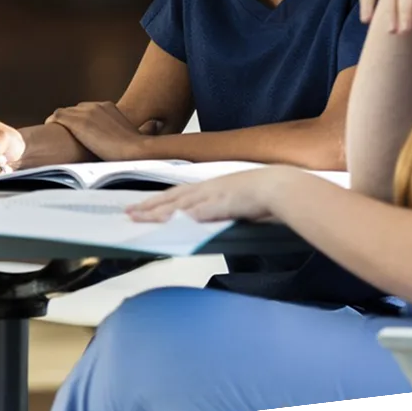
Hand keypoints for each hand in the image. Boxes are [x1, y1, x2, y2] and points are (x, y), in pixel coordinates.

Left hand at [44, 101, 158, 161]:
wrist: (135, 150)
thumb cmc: (138, 147)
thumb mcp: (138, 133)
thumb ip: (141, 128)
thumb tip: (157, 125)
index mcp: (109, 107)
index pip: (87, 109)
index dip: (80, 121)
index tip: (78, 134)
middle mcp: (96, 106)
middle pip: (74, 110)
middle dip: (69, 122)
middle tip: (65, 138)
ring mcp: (86, 113)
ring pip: (64, 113)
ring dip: (59, 124)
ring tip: (54, 137)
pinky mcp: (78, 122)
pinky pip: (56, 117)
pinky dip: (51, 122)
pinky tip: (49, 133)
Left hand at [126, 167, 297, 223]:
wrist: (282, 186)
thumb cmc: (267, 195)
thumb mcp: (239, 201)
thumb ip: (224, 210)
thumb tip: (213, 220)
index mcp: (213, 186)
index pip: (179, 194)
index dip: (159, 200)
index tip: (142, 205)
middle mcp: (209, 188)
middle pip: (172, 198)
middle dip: (149, 206)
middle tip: (129, 213)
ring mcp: (214, 196)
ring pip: (179, 205)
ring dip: (158, 212)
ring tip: (138, 218)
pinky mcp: (221, 205)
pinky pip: (196, 213)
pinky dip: (181, 218)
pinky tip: (167, 224)